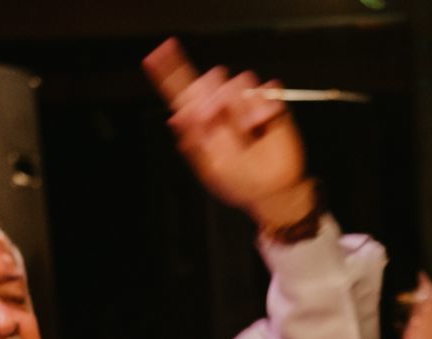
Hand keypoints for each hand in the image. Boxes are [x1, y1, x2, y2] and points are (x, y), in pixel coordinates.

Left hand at [143, 38, 313, 228]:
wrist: (274, 191)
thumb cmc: (241, 181)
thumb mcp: (212, 164)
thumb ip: (197, 135)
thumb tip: (186, 112)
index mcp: (201, 122)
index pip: (181, 91)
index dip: (168, 71)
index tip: (158, 54)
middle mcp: (221, 107)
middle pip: (210, 79)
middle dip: (213, 96)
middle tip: (215, 118)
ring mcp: (246, 103)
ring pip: (238, 81)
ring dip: (242, 107)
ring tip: (248, 131)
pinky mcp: (269, 103)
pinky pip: (266, 88)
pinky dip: (264, 107)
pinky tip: (262, 125)